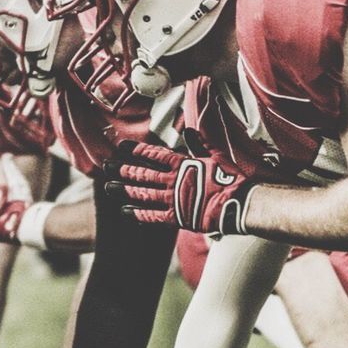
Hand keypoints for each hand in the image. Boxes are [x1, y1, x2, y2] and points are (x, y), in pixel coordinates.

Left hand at [103, 132, 254, 235]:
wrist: (240, 204)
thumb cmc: (230, 180)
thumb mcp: (215, 157)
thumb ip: (200, 144)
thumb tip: (189, 130)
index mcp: (183, 164)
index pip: (154, 155)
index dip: (137, 150)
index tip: (121, 147)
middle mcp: (174, 181)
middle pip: (143, 174)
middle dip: (123, 169)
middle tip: (107, 167)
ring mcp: (174, 199)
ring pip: (143, 193)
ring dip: (125, 190)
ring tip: (109, 187)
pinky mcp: (177, 217)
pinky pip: (153, 215)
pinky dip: (138, 213)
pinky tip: (125, 211)